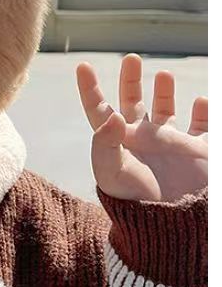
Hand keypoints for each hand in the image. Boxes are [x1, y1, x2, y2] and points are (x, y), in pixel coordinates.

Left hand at [77, 54, 206, 202]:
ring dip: (164, 92)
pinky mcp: (197, 152)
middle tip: (131, 58)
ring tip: (162, 74)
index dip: (90, 90)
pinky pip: (203, 127)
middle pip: (132, 104)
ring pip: (166, 111)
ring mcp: (171, 146)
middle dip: (130, 81)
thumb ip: (105, 144)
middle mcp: (143, 141)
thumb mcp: (113, 175)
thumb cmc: (137, 203)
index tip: (82, 67)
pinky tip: (200, 102)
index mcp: (119, 144)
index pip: (100, 112)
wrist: (173, 228)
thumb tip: (112, 114)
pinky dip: (204, 112)